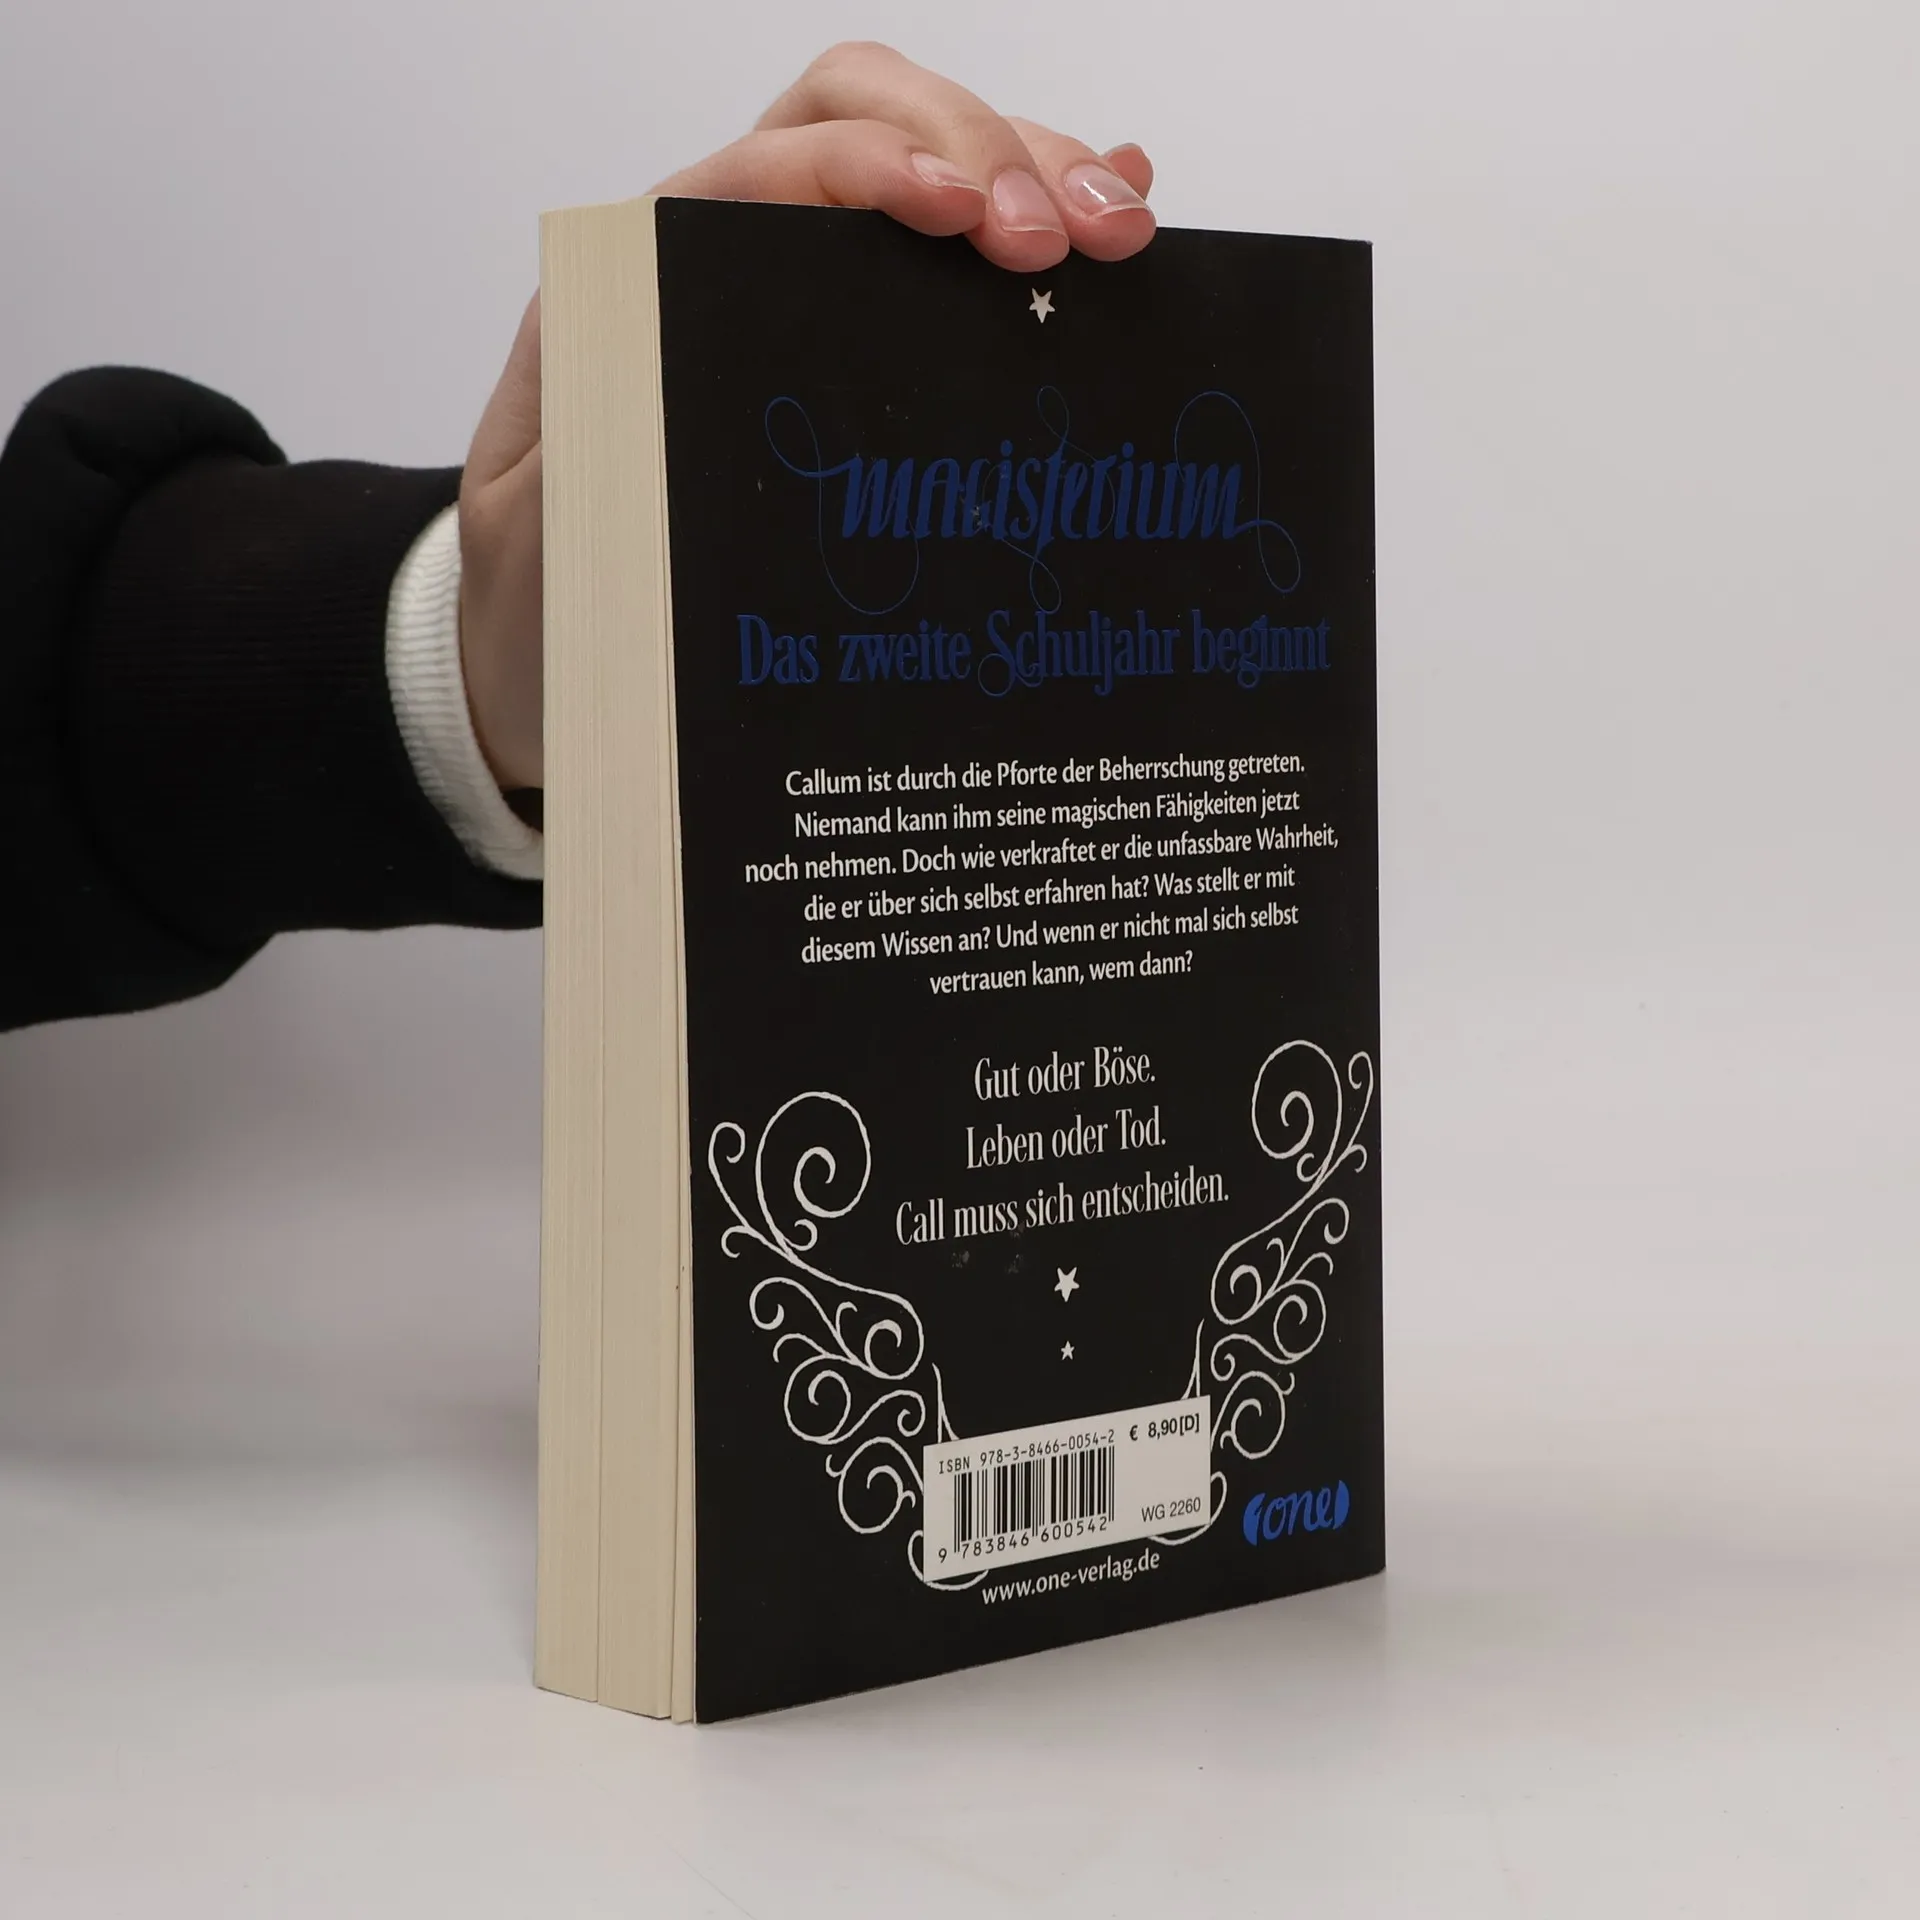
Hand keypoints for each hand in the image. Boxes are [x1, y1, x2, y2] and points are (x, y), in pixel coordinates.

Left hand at [458, 41, 1157, 791]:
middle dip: (981, 149)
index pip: (768, 167)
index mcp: (640, 284)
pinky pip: (953, 255)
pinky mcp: (856, 345)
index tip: (963, 217)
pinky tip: (1120, 223)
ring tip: (1123, 232)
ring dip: (1035, 174)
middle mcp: (725, 260)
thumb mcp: (537, 541)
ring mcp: (799, 293)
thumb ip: (579, 457)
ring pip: (926, 164)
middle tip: (1072, 236)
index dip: (875, 168)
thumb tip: (660, 375)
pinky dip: (1041, 214)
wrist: (552, 653)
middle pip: (864, 120)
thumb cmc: (548, 600)